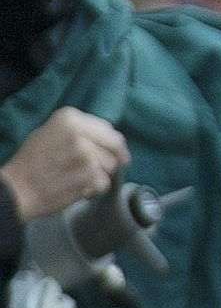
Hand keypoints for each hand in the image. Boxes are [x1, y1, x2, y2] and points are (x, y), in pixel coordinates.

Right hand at [1, 107, 128, 221]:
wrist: (17, 189)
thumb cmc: (32, 162)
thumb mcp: (50, 133)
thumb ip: (79, 130)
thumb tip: (108, 135)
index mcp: (69, 118)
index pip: (108, 128)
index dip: (112, 142)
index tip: (114, 151)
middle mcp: (79, 132)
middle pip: (116, 145)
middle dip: (115, 158)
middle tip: (108, 168)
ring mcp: (86, 153)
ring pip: (111, 165)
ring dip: (101, 175)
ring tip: (80, 179)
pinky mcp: (88, 175)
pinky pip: (104, 183)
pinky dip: (94, 190)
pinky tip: (78, 189)